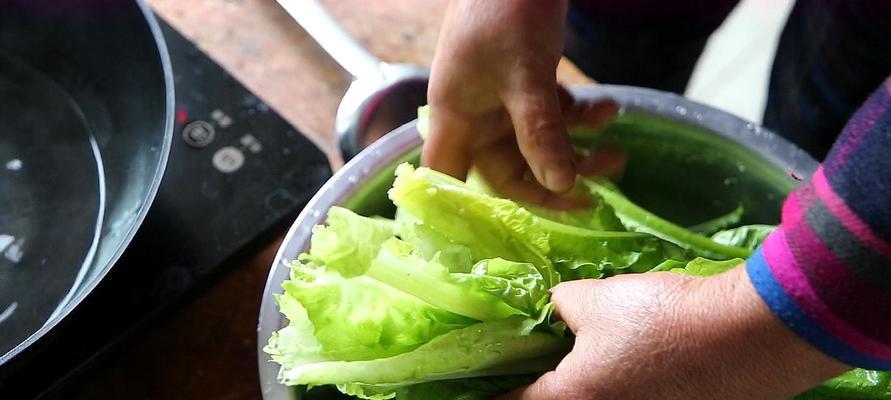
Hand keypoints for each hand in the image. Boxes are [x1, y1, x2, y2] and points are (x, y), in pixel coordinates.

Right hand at [423, 0, 621, 208]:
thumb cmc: (506, 12)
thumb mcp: (526, 76)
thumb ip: (540, 131)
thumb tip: (561, 185)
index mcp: (456, 118)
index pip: (448, 181)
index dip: (462, 212)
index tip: (498, 239)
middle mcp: (476, 116)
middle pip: (508, 170)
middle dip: (553, 181)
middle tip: (597, 192)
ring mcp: (502, 100)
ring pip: (537, 145)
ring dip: (576, 150)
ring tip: (617, 154)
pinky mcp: (527, 82)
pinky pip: (553, 115)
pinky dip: (580, 117)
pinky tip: (609, 109)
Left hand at [499, 267, 848, 399]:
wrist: (750, 337)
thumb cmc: (662, 318)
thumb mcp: (596, 299)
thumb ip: (560, 305)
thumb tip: (554, 309)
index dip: (487, 387)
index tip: (474, 376)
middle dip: (536, 380)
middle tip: (528, 352)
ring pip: (590, 398)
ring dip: (579, 379)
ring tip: (576, 347)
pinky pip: (624, 397)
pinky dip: (612, 380)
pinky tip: (621, 353)